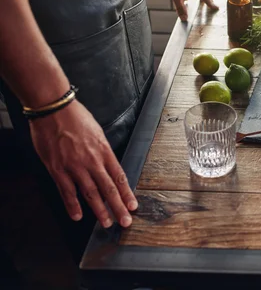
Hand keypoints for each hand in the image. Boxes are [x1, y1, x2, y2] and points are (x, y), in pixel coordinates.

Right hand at [29, 100, 137, 227]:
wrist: (55, 110)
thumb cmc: (76, 117)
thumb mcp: (97, 132)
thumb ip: (102, 151)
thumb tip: (107, 164)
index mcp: (104, 151)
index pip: (119, 177)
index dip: (127, 193)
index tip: (133, 205)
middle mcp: (92, 161)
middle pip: (108, 189)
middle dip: (118, 207)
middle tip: (125, 221)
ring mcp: (75, 167)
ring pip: (91, 193)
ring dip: (99, 210)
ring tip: (106, 222)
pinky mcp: (58, 169)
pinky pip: (67, 191)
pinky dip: (72, 205)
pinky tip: (77, 216)